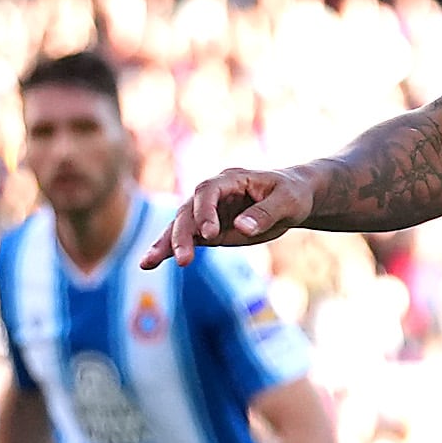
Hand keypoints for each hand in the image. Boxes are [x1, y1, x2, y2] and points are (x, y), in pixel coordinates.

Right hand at [145, 165, 312, 267]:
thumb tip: (242, 228)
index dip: (204, 211)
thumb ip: (265, 213)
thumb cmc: (293, 195)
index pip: (208, 191)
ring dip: (165, 243)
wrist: (294, 198)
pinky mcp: (210, 230)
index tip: (210, 234)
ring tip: (147, 263)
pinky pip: (187, 239)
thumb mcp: (288, 202)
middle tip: (183, 259)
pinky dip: (170, 250)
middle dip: (182, 234)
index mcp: (231, 179)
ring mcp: (209, 212)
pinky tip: (151, 262)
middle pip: (188, 210)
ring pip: (181, 225)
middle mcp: (213, 194)